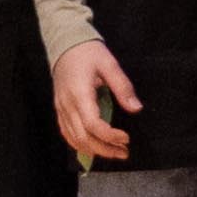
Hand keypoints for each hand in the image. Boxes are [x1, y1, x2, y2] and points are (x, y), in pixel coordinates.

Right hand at [51, 39, 136, 163]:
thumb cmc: (88, 52)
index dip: (110, 136)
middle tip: (124, 152)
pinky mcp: (60, 109)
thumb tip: (136, 108)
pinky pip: (66, 133)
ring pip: (74, 138)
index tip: (126, 138)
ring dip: (94, 150)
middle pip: (83, 137)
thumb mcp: (109, 64)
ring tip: (114, 153)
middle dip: (104, 149)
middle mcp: (67, 105)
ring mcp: (61, 108)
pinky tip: (93, 148)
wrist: (65, 44)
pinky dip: (79, 144)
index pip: (93, 124)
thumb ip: (122, 87)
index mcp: (80, 94)